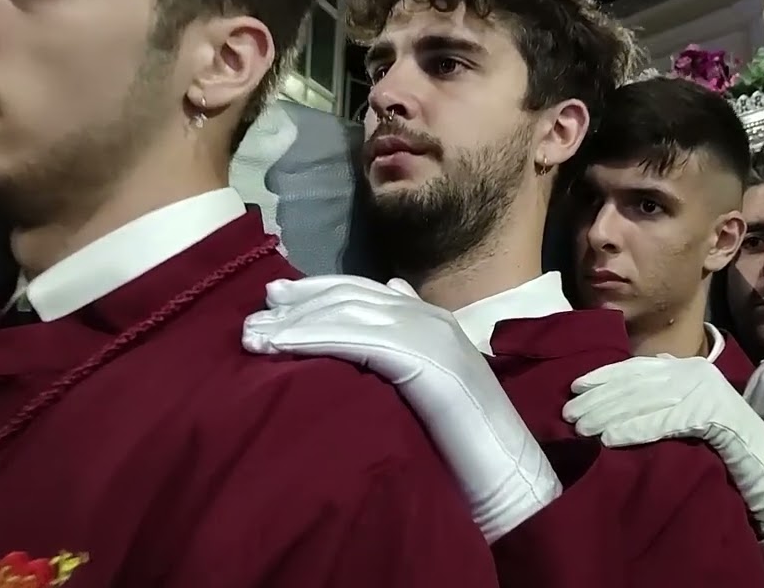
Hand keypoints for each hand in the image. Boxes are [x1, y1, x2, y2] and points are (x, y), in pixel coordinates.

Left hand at [242, 275, 559, 541]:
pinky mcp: (429, 362)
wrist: (509, 473)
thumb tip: (392, 295)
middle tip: (255, 312)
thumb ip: (408, 346)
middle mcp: (433, 319)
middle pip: (354, 296)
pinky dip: (316, 339)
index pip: (368, 291)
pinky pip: (361, 341)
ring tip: (253, 336)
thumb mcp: (431, 386)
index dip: (319, 291)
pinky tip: (283, 347)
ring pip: (352, 314)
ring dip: (296, 323)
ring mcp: (434, 336)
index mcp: (435, 321)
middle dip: (300, 302)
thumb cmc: (468, 444)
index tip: (275, 300)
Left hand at [565, 356, 763, 538]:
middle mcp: (698, 373)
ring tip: (581, 428)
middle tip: (568, 413)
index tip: (575, 387)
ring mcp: (708, 392)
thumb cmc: (725, 445)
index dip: (605, 375)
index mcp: (692, 368)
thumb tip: (620, 395)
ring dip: (610, 414)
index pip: (640, 367)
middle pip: (638, 383)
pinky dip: (636, 429)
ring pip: (647, 401)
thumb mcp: (691, 411)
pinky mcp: (714, 415)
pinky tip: (611, 438)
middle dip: (600, 397)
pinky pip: (666, 421)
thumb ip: (664, 398)